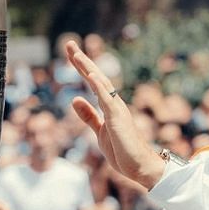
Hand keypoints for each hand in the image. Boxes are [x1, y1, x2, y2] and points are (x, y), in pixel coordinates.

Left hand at [66, 40, 162, 190]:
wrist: (139, 166)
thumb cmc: (122, 150)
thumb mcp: (99, 130)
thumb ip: (88, 115)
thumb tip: (75, 99)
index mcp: (108, 105)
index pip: (91, 82)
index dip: (80, 67)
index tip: (71, 53)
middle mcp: (113, 102)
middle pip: (95, 76)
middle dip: (81, 60)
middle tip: (68, 43)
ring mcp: (116, 109)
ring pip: (100, 83)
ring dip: (87, 68)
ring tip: (75, 54)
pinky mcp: (118, 118)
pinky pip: (107, 99)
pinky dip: (98, 86)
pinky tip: (89, 75)